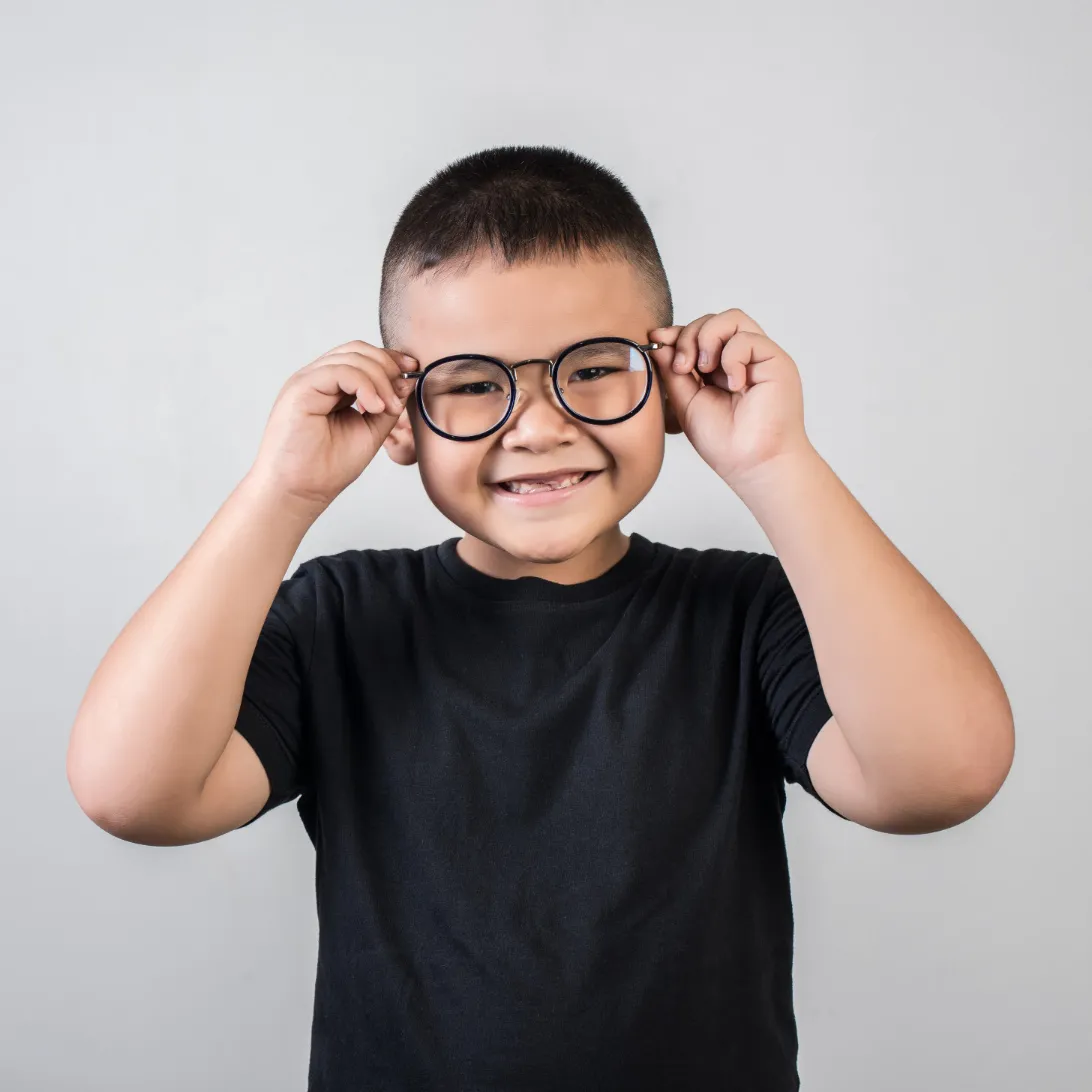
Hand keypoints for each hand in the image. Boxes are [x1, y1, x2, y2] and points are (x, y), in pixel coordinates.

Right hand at [248, 339, 417, 511]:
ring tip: (388, 408)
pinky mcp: (300, 389)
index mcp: (330, 387)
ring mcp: (306, 381)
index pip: (362, 356)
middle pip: (358, 350)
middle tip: (399, 396)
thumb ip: (387, 405)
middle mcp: (317, 379)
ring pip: (351, 357)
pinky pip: (339, 371)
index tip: (413, 370)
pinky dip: (364, 385)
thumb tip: (407, 380)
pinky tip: (374, 407)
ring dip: (379, 379)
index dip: (390, 359)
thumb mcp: (370, 431)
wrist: (299, 493)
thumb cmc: (327, 469)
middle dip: (387, 366)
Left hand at [650, 309, 812, 487]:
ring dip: (708, 338)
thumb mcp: (686, 402)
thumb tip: (658, 342)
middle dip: (688, 336)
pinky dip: (732, 357)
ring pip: (731, 318)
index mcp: (719, 368)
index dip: (677, 333)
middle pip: (712, 320)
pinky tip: (733, 384)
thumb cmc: (723, 442)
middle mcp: (740, 359)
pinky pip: (747, 338)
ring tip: (704, 370)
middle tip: (682, 368)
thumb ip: (673, 372)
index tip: (656, 339)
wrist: (750, 463)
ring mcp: (758, 358)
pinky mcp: (776, 360)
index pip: (698, 334)